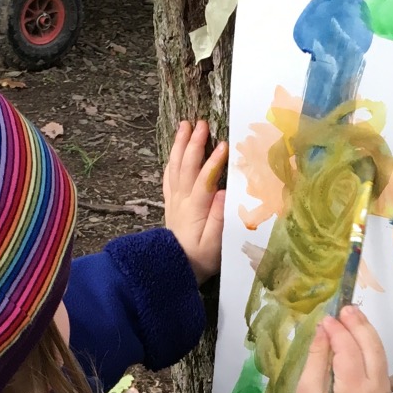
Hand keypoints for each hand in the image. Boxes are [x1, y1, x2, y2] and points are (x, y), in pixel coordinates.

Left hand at [162, 119, 227, 279]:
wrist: (175, 269)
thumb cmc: (201, 259)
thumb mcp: (215, 244)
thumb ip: (219, 218)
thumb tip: (222, 193)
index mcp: (196, 210)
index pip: (204, 180)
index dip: (214, 162)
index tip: (224, 144)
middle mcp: (182, 200)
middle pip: (186, 166)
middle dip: (194, 143)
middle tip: (201, 123)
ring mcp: (174, 200)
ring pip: (175, 167)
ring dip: (180, 145)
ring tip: (184, 125)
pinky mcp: (171, 203)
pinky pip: (169, 177)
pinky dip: (172, 161)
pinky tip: (175, 151)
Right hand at [294, 306, 390, 392]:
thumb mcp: (307, 387)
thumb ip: (318, 355)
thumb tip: (324, 327)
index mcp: (354, 392)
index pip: (349, 351)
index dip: (338, 332)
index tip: (326, 319)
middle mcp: (375, 389)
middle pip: (370, 347)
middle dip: (358, 324)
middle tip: (344, 308)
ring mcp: (382, 389)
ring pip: (378, 350)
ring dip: (365, 330)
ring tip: (351, 313)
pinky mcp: (383, 387)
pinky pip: (378, 357)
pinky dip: (368, 341)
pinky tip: (357, 330)